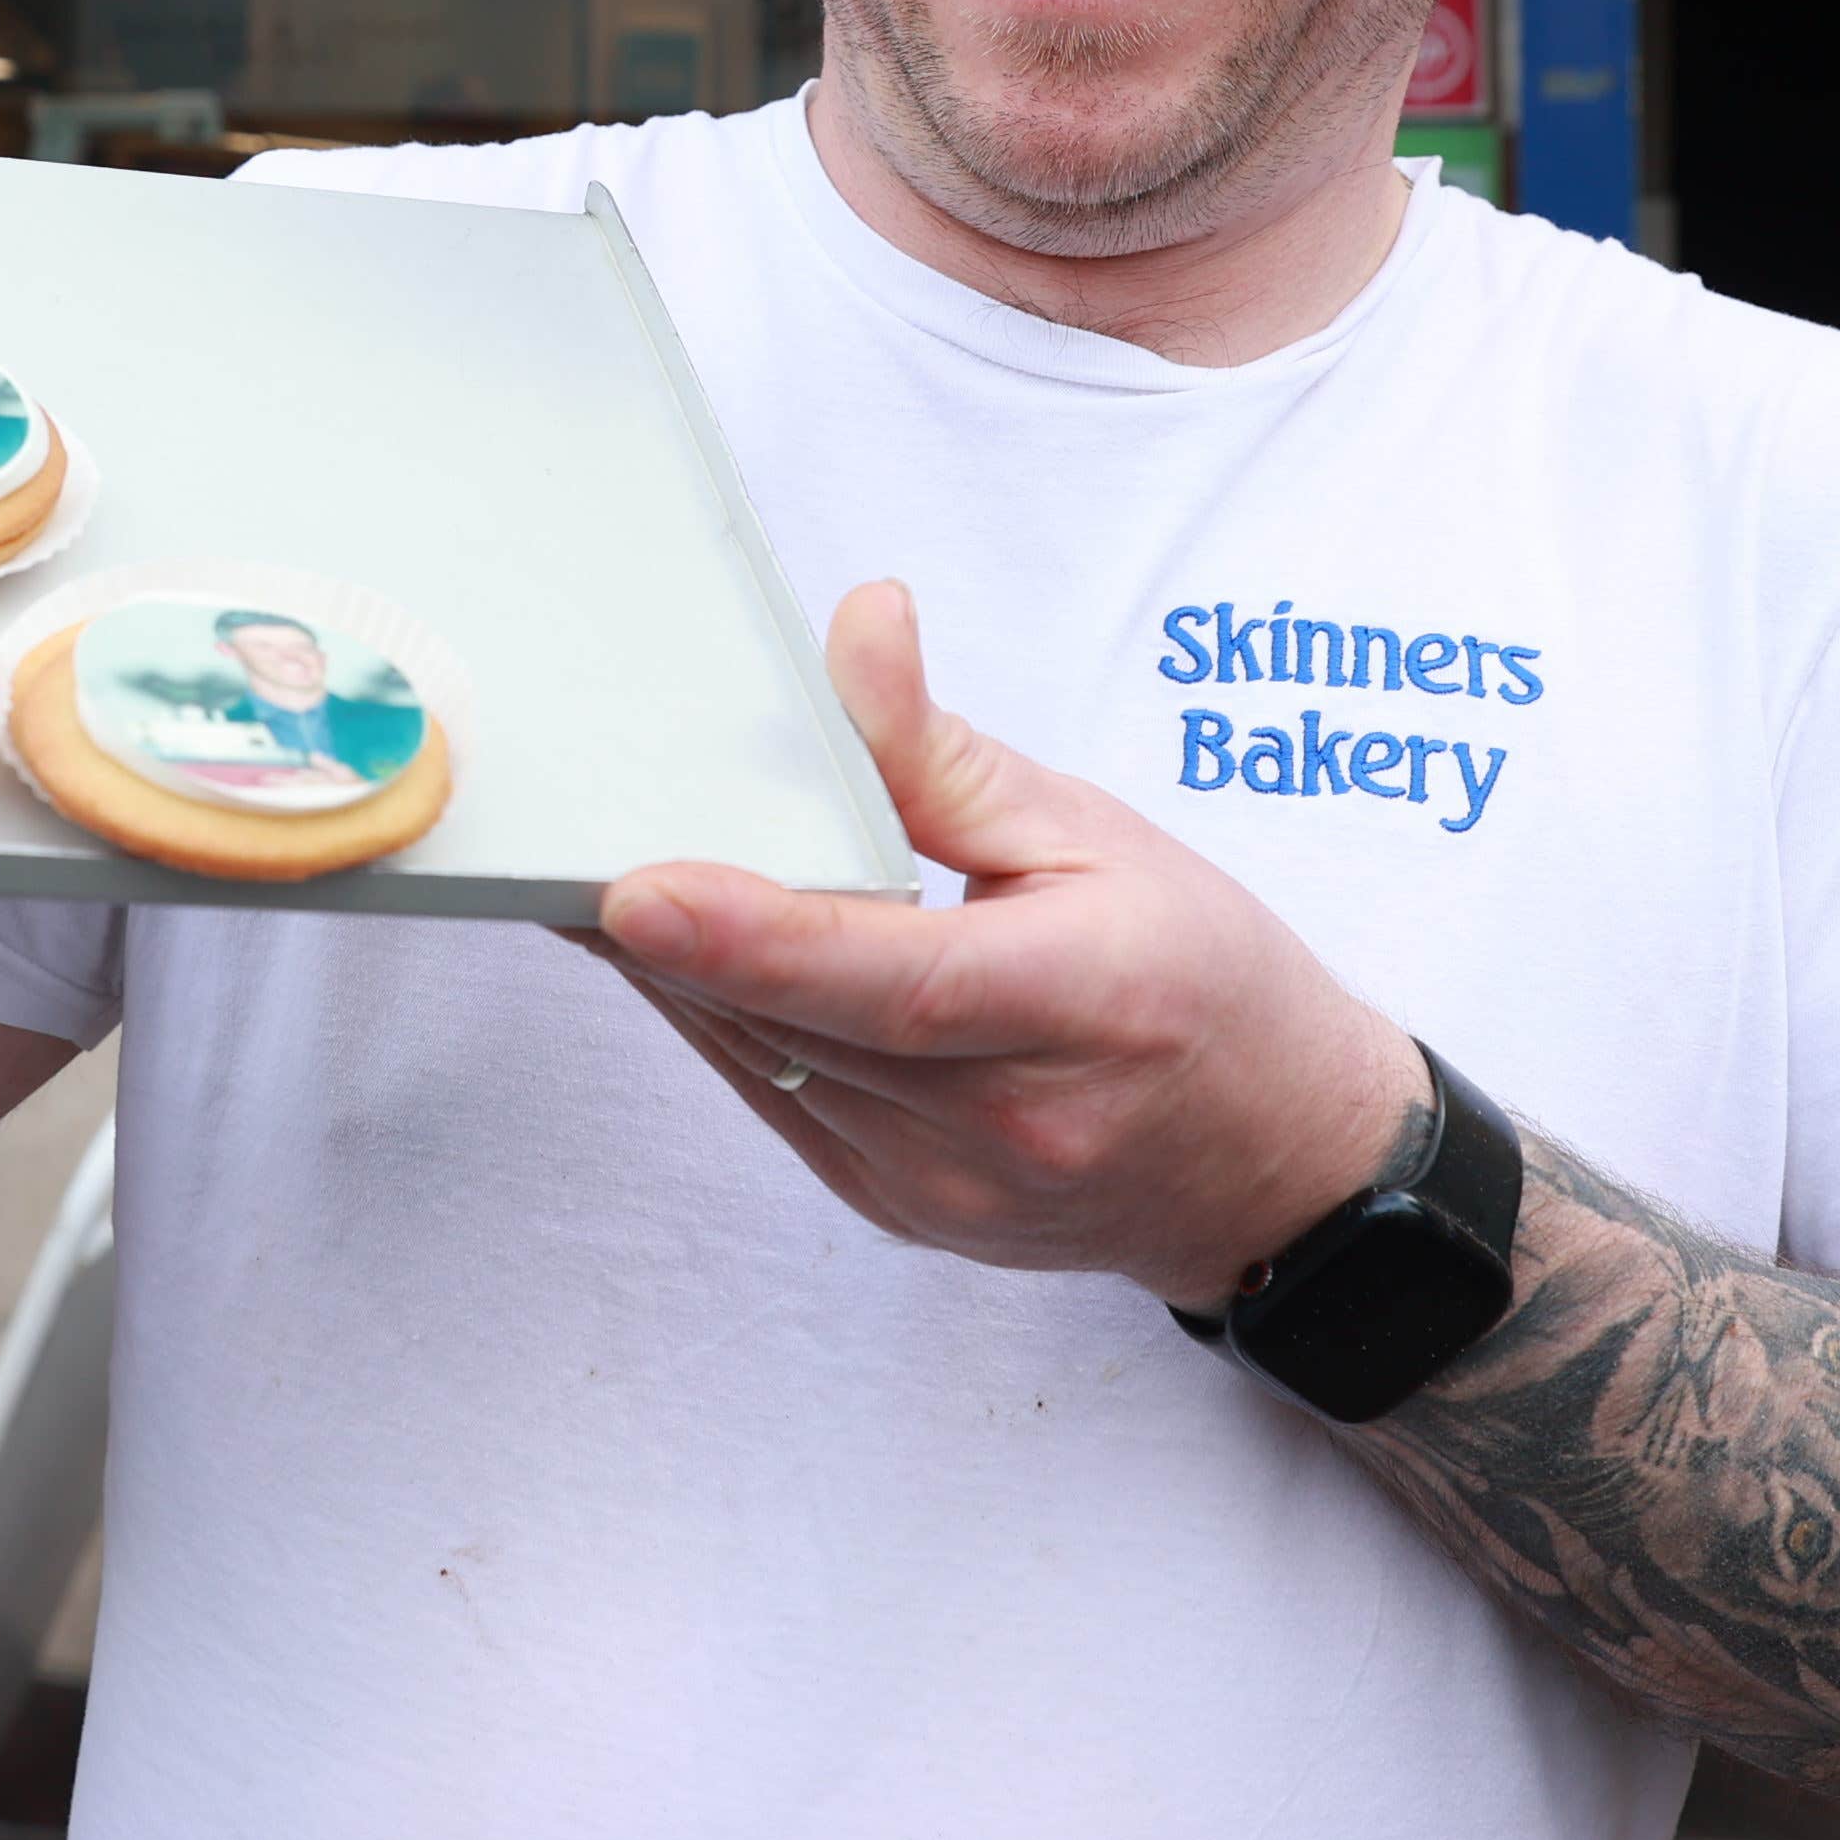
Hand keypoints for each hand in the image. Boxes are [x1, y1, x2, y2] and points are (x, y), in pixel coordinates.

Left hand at [593, 582, 1426, 1310]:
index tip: (637, 893)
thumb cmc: (1205, 984)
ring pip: (761, 1058)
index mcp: (1083, 1005)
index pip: (898, 982)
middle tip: (565, 828)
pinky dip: (720, 1012)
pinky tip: (678, 944)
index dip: (758, 937)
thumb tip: (858, 630)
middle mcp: (1005, 1123)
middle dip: (674, 924)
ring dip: (677, 966)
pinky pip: (772, 1094)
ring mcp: (941, 1186)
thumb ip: (944, 752)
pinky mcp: (895, 1208)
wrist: (1274, 1166)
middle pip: (797, 1015)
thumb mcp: (1100, 835)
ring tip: (594, 866)